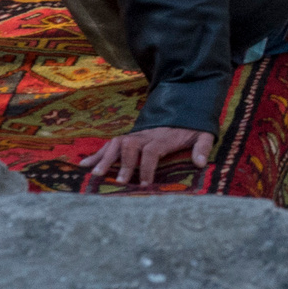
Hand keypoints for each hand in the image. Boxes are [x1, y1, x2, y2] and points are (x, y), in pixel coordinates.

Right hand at [81, 127, 215, 187]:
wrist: (183, 105)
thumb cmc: (191, 126)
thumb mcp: (203, 133)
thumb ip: (202, 147)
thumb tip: (201, 163)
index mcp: (162, 138)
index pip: (151, 151)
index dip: (148, 167)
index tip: (145, 183)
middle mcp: (144, 135)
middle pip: (130, 146)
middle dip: (124, 164)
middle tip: (120, 182)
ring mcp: (134, 136)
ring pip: (116, 144)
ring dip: (105, 158)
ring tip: (95, 174)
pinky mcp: (128, 137)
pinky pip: (110, 144)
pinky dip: (97, 154)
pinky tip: (84, 165)